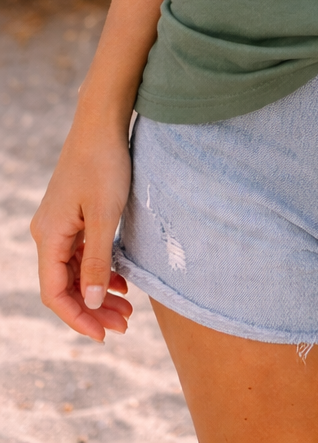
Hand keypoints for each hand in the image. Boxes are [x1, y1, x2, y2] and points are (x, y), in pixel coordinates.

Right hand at [31, 123, 133, 342]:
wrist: (103, 122)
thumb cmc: (104, 163)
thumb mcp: (105, 215)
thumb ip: (98, 261)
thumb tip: (93, 303)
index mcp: (49, 236)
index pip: (56, 293)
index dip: (79, 318)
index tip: (104, 335)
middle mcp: (48, 233)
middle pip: (66, 286)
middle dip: (93, 309)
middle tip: (124, 325)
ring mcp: (60, 223)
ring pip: (76, 271)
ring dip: (99, 291)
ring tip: (127, 309)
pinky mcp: (74, 214)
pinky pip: (82, 253)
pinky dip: (100, 270)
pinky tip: (122, 280)